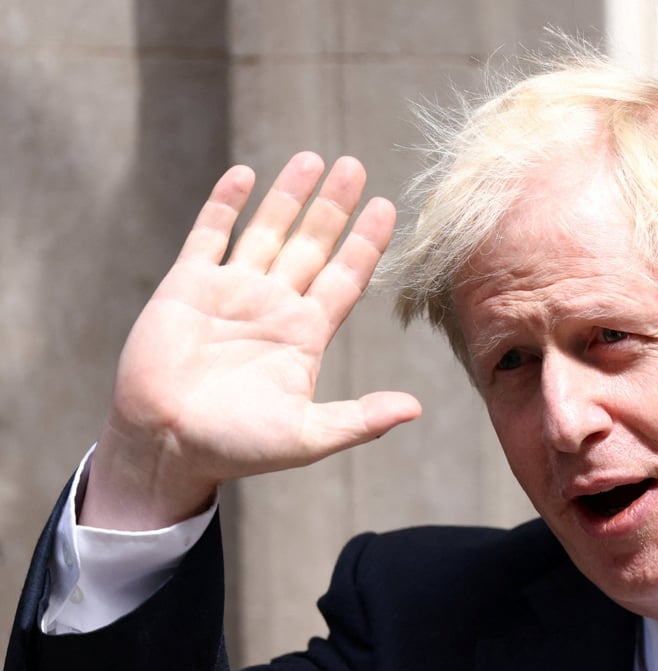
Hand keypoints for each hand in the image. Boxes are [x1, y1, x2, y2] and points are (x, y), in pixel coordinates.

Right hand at [81, 152, 421, 529]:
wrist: (164, 446)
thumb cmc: (236, 447)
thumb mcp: (306, 437)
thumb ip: (359, 420)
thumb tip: (415, 410)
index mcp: (304, 333)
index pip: (345, 277)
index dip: (365, 243)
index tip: (386, 207)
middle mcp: (273, 305)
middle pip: (311, 243)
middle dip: (333, 206)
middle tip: (355, 165)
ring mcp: (231, 291)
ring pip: (266, 230)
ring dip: (288, 196)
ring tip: (312, 158)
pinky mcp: (187, 286)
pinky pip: (209, 235)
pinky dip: (225, 204)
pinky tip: (245, 175)